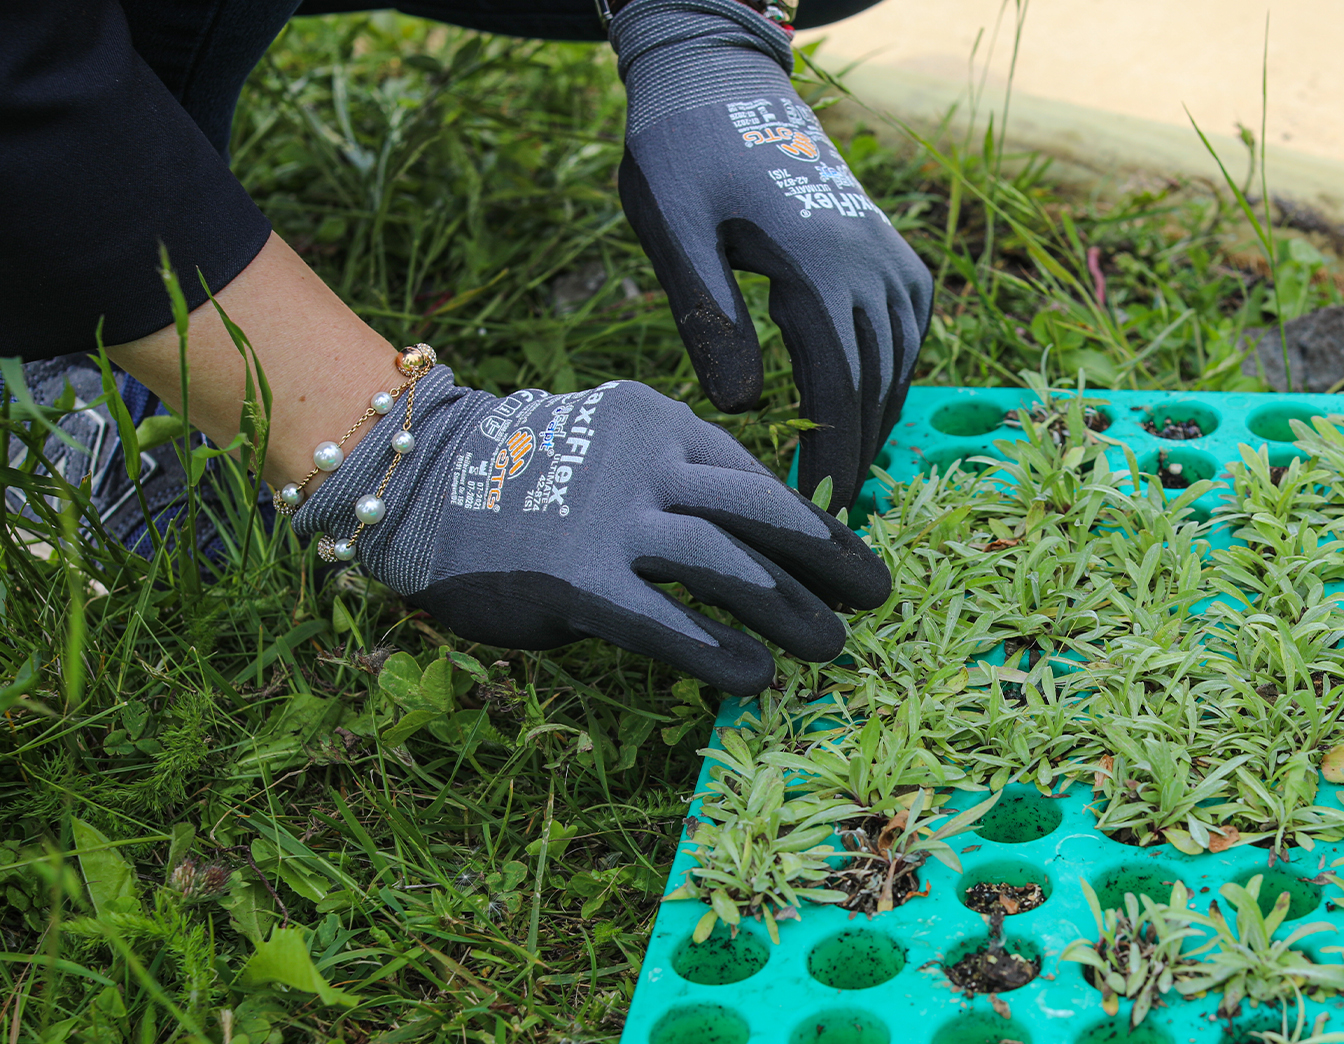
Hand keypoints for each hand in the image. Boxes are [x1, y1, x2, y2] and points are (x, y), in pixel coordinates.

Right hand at [288, 366, 890, 694]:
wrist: (417, 481)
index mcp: (662, 424)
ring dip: (791, 610)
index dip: (813, 521)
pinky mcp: (578, 578)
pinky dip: (719, 651)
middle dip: (829, 558)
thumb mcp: (610, 450)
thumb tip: (752, 545)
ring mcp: (613, 520)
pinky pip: (667, 621)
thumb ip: (672, 484)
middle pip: (763, 512)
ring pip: (729, 566)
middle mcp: (648, 464)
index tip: (849, 556)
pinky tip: (755, 678)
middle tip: (875, 596)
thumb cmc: (523, 476)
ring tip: (831, 646)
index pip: (756, 474)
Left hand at [609, 0, 931, 513]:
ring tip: (849, 473)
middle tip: (832, 511)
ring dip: (879, 418)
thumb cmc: (682, 153)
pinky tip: (868, 405)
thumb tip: (744, 407)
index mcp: (818, 263)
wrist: (722, 83)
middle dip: (859, 451)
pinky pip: (908, 326)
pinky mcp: (890, 247)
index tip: (816, 504)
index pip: (841, 385)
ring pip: (901, 358)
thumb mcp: (673, 226)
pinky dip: (893, 373)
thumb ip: (707, 314)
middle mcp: (870, 260)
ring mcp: (888, 252)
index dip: (834, 453)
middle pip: (878, 381)